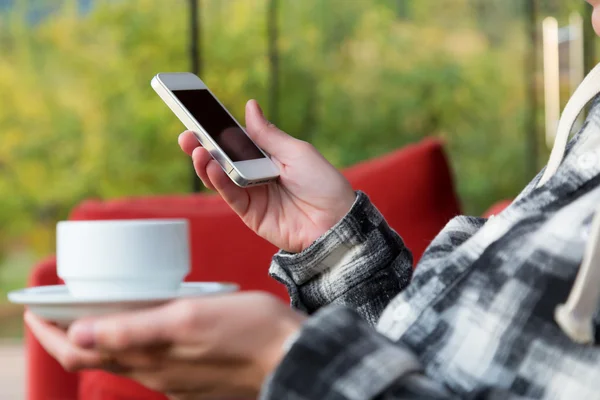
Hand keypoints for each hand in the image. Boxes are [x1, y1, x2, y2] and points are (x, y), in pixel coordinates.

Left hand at [25, 292, 305, 398]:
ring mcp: (175, 379)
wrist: (291, 356)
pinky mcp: (194, 378)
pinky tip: (150, 326)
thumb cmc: (248, 331)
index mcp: (149, 357)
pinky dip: (134, 344)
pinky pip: (152, 363)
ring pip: (124, 360)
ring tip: (100, 311)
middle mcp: (156, 372)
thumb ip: (133, 331)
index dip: (50, 333)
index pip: (79, 352)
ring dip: (102, 339)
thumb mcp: (188, 321)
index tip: (36, 310)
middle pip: (97, 357)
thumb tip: (78, 335)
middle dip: (70, 335)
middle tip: (60, 308)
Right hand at [178, 100, 355, 252]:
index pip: (238, 139)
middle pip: (224, 157)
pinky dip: (218, 181)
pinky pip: (230, 195)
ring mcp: (252, 194)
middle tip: (187, 134)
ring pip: (221, 177)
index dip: (218, 129)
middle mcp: (257, 173)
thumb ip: (268, 134)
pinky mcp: (250, 213)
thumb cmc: (323, 184)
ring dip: (206, 163)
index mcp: (269, 155)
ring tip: (196, 149)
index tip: (198, 115)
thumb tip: (250, 106)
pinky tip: (211, 167)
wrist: (336, 223)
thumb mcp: (296, 152)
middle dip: (203, 145)